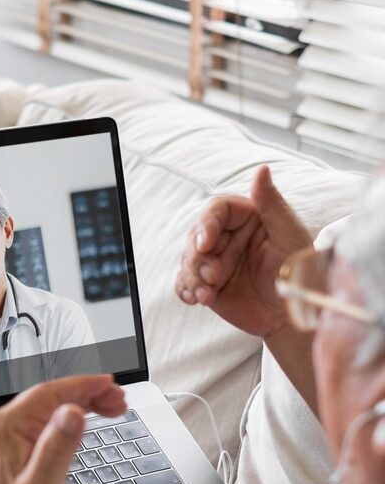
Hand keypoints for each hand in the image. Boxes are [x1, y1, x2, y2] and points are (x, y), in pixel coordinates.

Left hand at [0, 375, 126, 483]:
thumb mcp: (44, 483)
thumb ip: (58, 447)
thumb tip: (72, 413)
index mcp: (7, 427)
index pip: (49, 393)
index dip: (82, 385)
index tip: (108, 383)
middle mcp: (8, 425)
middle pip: (54, 395)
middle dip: (89, 393)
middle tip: (119, 398)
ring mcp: (16, 432)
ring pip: (56, 405)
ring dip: (86, 402)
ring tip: (116, 406)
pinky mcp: (26, 441)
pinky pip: (53, 418)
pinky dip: (77, 414)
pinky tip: (95, 415)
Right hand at [176, 165, 311, 336]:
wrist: (294, 313)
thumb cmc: (299, 271)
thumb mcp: (289, 234)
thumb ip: (271, 203)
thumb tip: (262, 169)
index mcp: (246, 219)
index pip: (217, 211)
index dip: (206, 224)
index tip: (206, 243)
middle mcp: (227, 238)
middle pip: (196, 237)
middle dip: (198, 258)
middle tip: (212, 276)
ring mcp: (215, 262)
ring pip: (188, 260)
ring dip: (193, 276)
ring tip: (206, 294)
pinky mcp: (207, 285)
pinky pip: (185, 283)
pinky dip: (186, 290)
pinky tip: (196, 298)